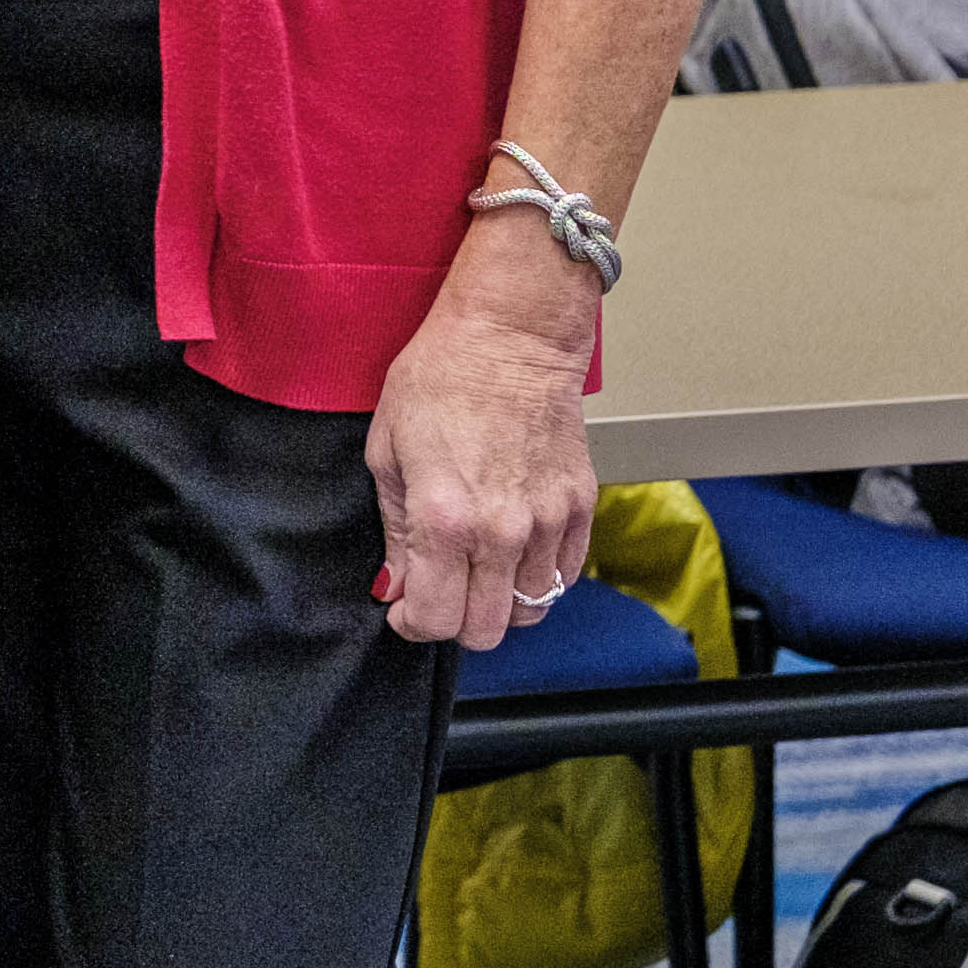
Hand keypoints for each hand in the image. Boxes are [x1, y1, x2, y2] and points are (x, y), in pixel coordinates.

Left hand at [368, 218, 602, 649]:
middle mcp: (502, 531)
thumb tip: (394, 586)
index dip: (412, 624)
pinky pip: (564, 578)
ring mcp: (548, 523)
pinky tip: (511, 554)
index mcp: (444, 518)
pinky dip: (537, 580)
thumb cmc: (441, 377)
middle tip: (437, 593)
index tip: (403, 611)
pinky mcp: (580, 509)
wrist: (510, 337)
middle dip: (453, 621)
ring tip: (474, 570)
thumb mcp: (387, 451)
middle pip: (486, 630)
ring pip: (529, 611)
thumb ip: (394, 531)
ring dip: (498, 603)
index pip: (434, 617)